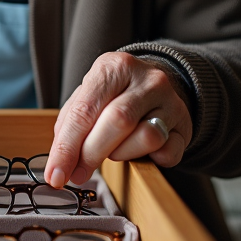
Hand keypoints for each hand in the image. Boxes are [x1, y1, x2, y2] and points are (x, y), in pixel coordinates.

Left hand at [44, 52, 191, 187]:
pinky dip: (151, 160)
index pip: (86, 110)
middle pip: (117, 122)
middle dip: (90, 154)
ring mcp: (171, 101)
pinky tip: (140, 152)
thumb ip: (70, 125)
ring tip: (114, 150)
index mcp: (115, 66)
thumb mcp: (88, 95)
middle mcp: (147, 79)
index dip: (67, 146)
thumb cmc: (114, 94)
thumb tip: (59, 164)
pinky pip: (168, 152)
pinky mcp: (185, 125)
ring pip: (147, 137)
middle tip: (77, 173)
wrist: (155, 84)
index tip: (56, 174)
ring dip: (122, 154)